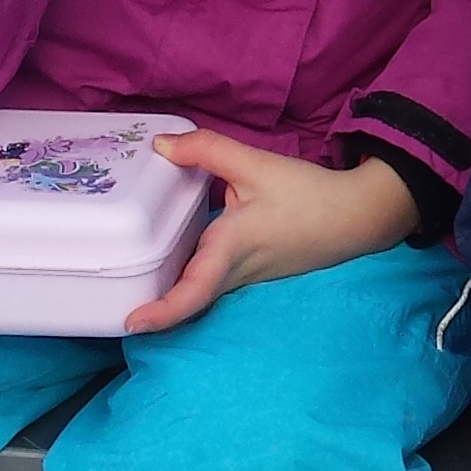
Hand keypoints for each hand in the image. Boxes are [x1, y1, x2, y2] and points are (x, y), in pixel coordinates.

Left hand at [119, 131, 418, 333]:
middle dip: (153, 307)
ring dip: (170, 295)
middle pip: (188, 298)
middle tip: (113, 306)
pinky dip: (190, 279)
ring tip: (133, 289)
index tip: (132, 324)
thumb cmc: (309, 194)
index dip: (163, 312)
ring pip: (200, 292)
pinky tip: (173, 262)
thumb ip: (206, 150)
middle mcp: (235, 272)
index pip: (195, 291)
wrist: (358, 216)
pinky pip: (213, 282)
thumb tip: (160, 146)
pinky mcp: (253, 274)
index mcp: (232, 247)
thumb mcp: (256, 164)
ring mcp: (246, 279)